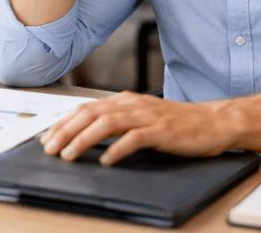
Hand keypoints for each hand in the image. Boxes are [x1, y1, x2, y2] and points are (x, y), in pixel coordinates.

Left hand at [40, 91, 233, 164]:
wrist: (213, 122)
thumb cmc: (176, 123)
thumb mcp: (141, 116)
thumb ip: (118, 120)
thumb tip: (88, 132)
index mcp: (124, 100)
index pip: (86, 108)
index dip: (63, 122)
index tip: (47, 136)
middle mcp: (132, 104)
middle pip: (90, 114)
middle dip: (65, 131)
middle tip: (49, 148)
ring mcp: (146, 116)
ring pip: (106, 124)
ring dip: (83, 139)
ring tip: (69, 155)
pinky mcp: (161, 131)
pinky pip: (134, 138)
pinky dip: (117, 149)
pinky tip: (106, 160)